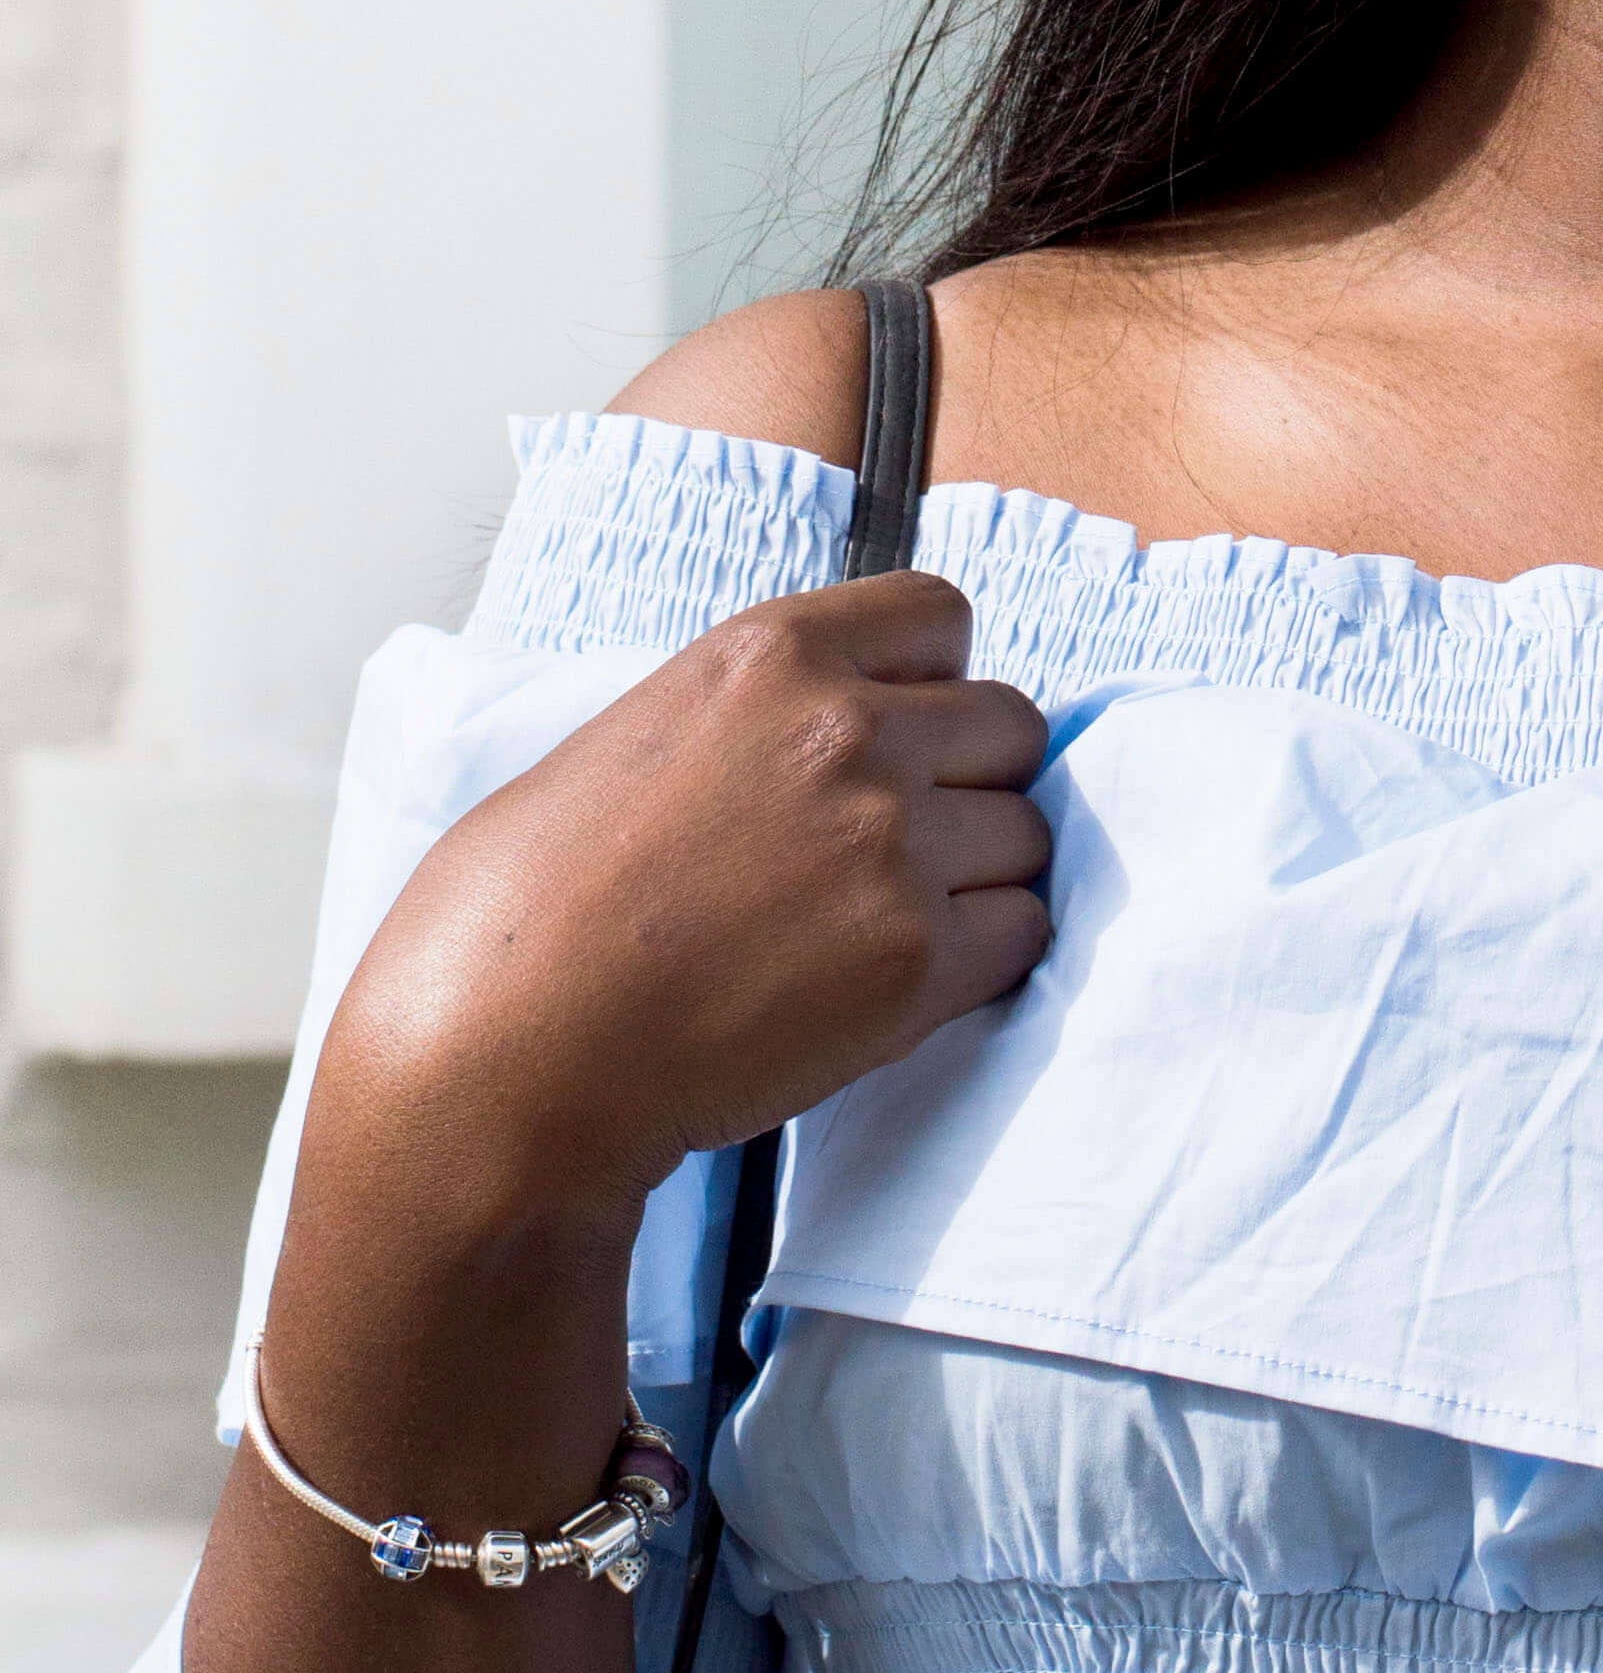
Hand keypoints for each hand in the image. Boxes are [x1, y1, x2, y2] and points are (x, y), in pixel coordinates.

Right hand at [305, 575, 1052, 1246]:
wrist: (505, 1058)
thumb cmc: (523, 916)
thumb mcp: (629, 739)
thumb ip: (749, 718)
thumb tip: (814, 731)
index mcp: (769, 653)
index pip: (942, 614)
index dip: (931, 679)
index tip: (901, 730)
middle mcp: (848, 729)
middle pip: (1009, 723)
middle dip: (969, 779)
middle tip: (899, 843)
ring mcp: (892, 843)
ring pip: (1025, 833)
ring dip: (978, 876)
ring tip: (879, 923)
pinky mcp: (916, 960)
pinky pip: (1023, 931)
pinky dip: (980, 959)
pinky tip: (896, 981)